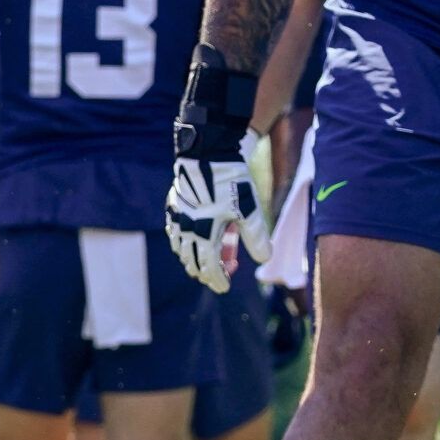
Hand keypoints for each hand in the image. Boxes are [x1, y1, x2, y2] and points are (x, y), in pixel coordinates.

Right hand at [167, 130, 269, 292]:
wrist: (207, 151)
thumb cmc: (230, 181)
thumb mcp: (249, 210)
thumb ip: (256, 237)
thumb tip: (265, 259)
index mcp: (204, 233)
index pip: (208, 266)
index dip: (217, 280)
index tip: (225, 287)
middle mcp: (186, 228)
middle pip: (191, 261)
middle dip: (204, 273)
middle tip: (217, 277)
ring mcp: (177, 216)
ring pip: (180, 247)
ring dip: (191, 259)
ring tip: (203, 262)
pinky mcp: (174, 204)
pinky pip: (174, 231)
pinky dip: (181, 242)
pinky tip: (189, 238)